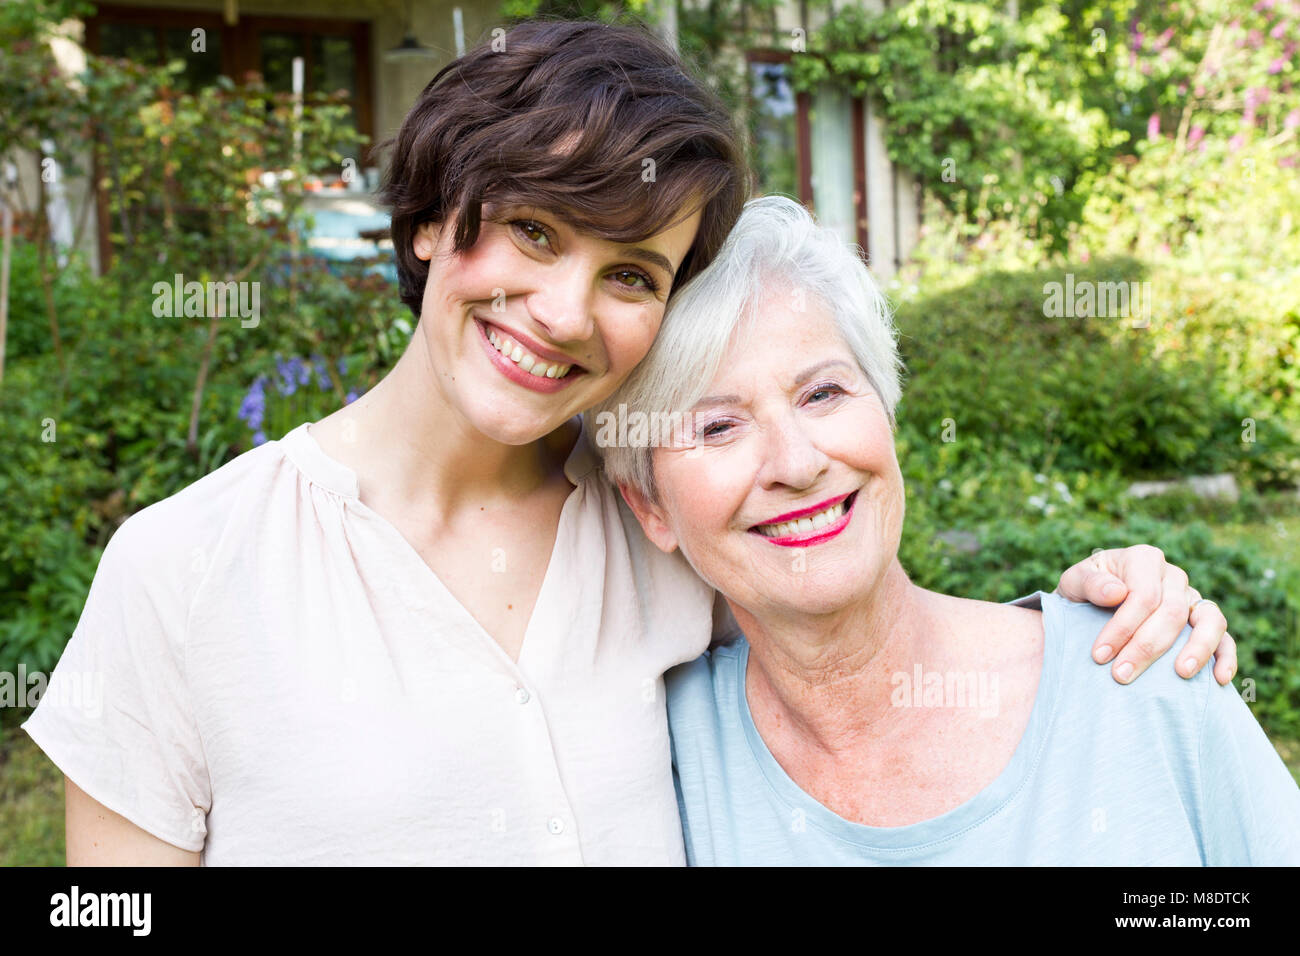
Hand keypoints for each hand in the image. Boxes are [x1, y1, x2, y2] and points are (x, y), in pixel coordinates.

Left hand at [1056, 545, 1235, 685]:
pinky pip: (1224, 637)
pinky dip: (1225, 656)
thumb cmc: (1084, 592)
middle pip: (1171, 612)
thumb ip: (1089, 583)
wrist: (1092, 604)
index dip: (1122, 627)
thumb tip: (1117, 592)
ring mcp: (1192, 598)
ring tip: (1181, 674)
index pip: (1142, 596)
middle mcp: (1172, 576)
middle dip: (1146, 647)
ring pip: (1210, 619)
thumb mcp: (1074, 582)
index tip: (1100, 656)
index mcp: (1143, 559)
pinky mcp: (1204, 621)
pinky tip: (1219, 679)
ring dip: (1197, 649)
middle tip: (1121, 675)